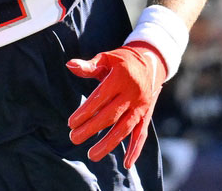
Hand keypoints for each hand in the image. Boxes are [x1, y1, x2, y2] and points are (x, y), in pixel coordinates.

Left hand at [67, 43, 166, 168]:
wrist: (151, 62)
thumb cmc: (122, 61)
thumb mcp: (106, 58)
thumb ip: (88, 66)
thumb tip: (70, 65)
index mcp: (120, 78)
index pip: (100, 99)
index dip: (85, 112)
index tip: (71, 123)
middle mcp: (133, 93)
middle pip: (110, 116)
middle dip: (91, 129)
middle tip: (74, 139)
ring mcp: (141, 106)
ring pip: (125, 128)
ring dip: (108, 144)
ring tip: (92, 155)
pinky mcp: (147, 115)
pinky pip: (142, 134)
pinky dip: (135, 149)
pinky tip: (126, 163)